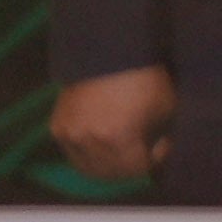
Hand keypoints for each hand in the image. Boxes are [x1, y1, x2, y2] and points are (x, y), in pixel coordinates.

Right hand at [49, 65, 174, 187]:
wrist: (107, 48)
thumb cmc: (141, 76)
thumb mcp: (164, 108)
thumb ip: (160, 137)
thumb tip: (154, 150)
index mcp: (118, 138)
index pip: (138, 169)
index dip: (153, 158)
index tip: (160, 143)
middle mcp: (91, 141)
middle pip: (112, 172)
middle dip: (130, 164)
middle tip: (139, 150)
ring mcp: (70, 135)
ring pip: (89, 166)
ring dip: (107, 161)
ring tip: (119, 144)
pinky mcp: (57, 127)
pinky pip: (73, 152)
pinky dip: (87, 151)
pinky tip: (99, 136)